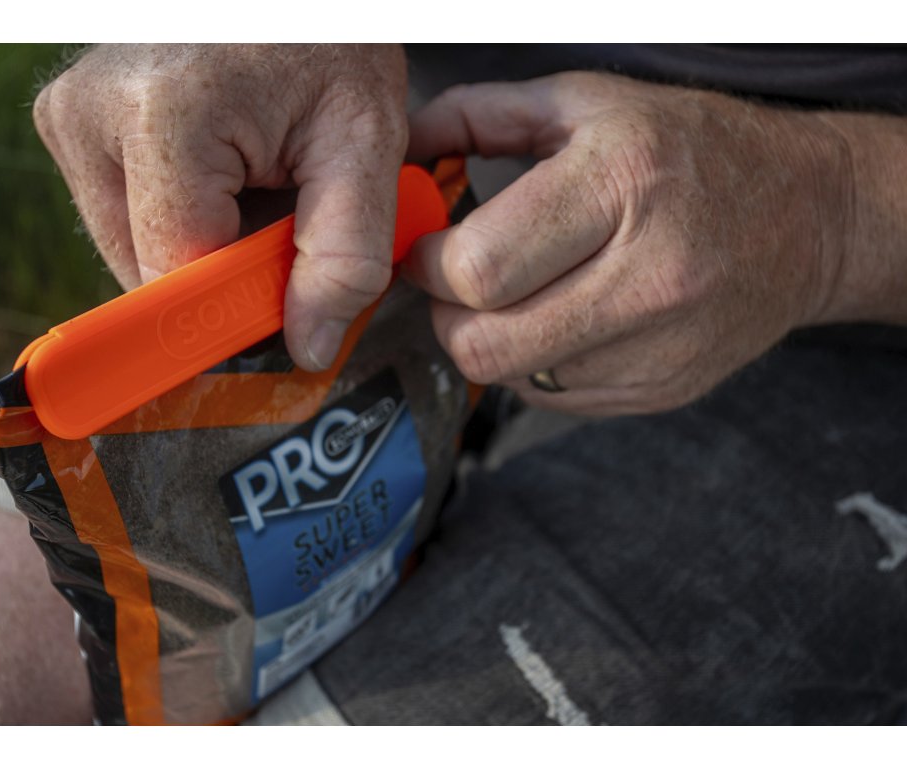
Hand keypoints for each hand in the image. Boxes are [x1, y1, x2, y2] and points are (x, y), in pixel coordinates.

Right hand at [33, 44, 407, 370]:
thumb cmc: (328, 41)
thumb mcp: (365, 142)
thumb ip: (345, 255)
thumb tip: (307, 347)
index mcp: (161, 116)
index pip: (177, 274)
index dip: (236, 303)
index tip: (283, 301)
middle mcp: (90, 116)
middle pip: (147, 271)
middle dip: (220, 270)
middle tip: (278, 213)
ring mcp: (71, 119)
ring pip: (133, 252)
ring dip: (200, 245)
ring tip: (249, 181)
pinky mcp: (71, 125)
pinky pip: (126, 219)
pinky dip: (178, 220)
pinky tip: (219, 174)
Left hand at [406, 71, 852, 415]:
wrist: (808, 216)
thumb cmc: (692, 150)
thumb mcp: (588, 102)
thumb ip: (480, 116)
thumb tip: (403, 149)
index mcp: (621, 183)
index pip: (478, 268)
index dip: (426, 265)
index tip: (425, 249)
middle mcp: (647, 276)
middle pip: (483, 343)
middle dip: (445, 314)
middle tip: (455, 283)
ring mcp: (659, 346)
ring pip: (511, 378)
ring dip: (488, 341)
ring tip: (515, 295)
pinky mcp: (662, 389)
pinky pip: (553, 397)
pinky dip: (533, 364)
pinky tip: (559, 320)